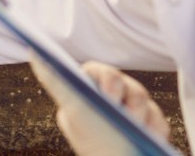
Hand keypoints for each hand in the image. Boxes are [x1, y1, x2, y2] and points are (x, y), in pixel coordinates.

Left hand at [31, 58, 170, 155]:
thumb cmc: (92, 142)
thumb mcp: (72, 111)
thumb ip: (56, 82)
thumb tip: (35, 53)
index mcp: (87, 90)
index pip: (97, 71)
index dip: (108, 78)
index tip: (110, 95)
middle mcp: (109, 96)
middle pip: (126, 84)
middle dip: (131, 102)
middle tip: (129, 118)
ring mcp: (130, 109)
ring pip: (145, 101)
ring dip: (143, 117)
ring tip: (139, 131)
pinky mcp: (149, 124)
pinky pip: (159, 119)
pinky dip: (156, 130)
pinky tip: (153, 139)